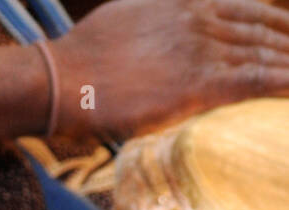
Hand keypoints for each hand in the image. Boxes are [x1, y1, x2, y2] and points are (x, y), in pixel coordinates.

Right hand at [50, 0, 288, 139]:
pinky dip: (282, 82)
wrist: (61, 79)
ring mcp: (200, 51)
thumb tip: (157, 33)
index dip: (275, 20)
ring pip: (264, 54)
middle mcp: (199, 21)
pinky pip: (254, 80)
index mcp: (183, 4)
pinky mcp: (197, 84)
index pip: (245, 8)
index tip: (288, 32)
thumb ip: (154, 19)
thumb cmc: (80, 58)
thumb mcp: (125, 16)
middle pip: (262, 29)